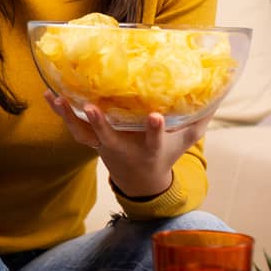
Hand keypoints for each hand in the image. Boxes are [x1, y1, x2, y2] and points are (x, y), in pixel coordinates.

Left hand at [44, 92, 208, 198]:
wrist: (139, 180)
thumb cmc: (164, 154)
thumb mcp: (184, 140)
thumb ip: (200, 118)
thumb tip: (221, 91)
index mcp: (149, 149)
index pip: (154, 139)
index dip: (155, 130)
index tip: (156, 117)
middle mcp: (123, 148)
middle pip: (109, 137)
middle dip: (101, 124)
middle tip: (92, 108)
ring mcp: (103, 145)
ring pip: (84, 133)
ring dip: (70, 116)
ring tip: (58, 98)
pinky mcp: (91, 140)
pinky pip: (73, 127)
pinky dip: (60, 112)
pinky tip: (48, 95)